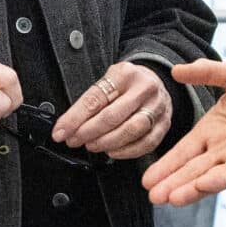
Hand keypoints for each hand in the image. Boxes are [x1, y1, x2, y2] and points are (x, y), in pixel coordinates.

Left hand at [54, 61, 173, 159]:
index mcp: (125, 74)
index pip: (95, 99)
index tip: (60, 132)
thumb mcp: (107, 81)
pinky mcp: (165, 124)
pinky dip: (126, 152)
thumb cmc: (126, 84)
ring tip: (91, 145)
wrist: (155, 81)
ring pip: (130, 131)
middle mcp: (145, 88)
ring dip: (106, 143)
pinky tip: (112, 151)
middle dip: (88, 132)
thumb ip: (90, 101)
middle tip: (74, 141)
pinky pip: (146, 143)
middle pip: (112, 116)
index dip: (74, 119)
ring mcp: (158, 107)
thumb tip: (67, 126)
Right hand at [143, 60, 225, 205]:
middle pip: (192, 168)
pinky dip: (219, 181)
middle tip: (152, 196)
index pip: (184, 150)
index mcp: (214, 128)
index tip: (147, 179)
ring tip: (170, 199)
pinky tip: (202, 186)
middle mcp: (224, 148)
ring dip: (190, 188)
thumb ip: (208, 73)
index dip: (166, 165)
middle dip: (172, 182)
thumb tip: (176, 70)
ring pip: (210, 176)